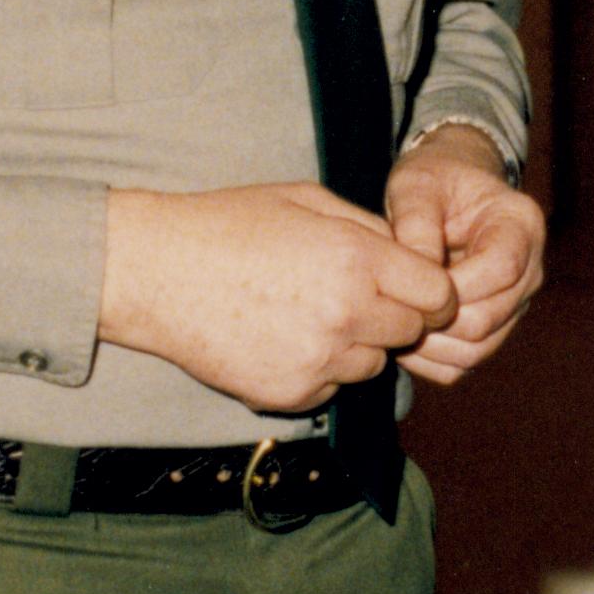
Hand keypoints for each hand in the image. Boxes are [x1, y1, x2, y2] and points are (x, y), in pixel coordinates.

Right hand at [98, 182, 459, 415]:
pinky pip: (331, 389)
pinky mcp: (291, 394)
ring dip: (356, 345)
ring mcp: (319, 360)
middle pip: (411, 333)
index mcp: (357, 259)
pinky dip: (318, 370)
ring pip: (372, 364)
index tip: (415, 289)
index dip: (432, 292)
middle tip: (354, 297)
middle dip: (396, 317)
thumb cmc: (227, 225)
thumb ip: (368, 228)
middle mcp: (347, 314)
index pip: (438, 295)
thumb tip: (409, 254)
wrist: (155, 272)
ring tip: (306, 313)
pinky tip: (280, 338)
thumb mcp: (306, 200)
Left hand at [382, 128, 547, 386]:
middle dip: (433, 317)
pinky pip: (464, 363)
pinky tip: (403, 332)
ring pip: (476, 350)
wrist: (445, 191)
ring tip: (392, 317)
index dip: (452, 284)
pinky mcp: (494, 329)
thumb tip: (419, 276)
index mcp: (521, 225)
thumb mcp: (416, 185)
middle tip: (389, 302)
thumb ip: (417, 224)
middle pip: (488, 319)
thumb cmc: (432, 180)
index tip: (409, 276)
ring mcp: (514, 305)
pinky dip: (429, 359)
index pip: (501, 269)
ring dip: (428, 344)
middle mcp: (529, 271)